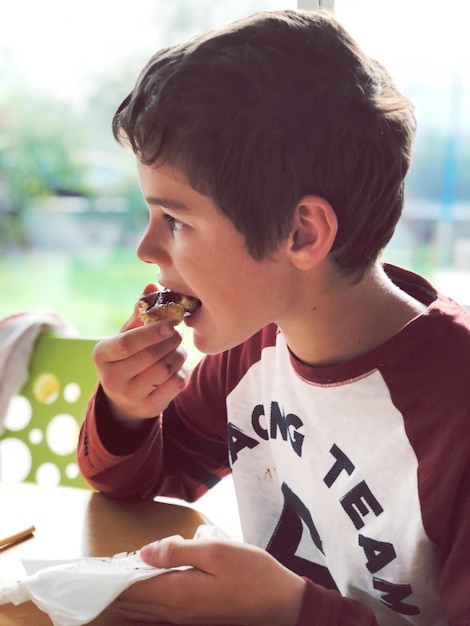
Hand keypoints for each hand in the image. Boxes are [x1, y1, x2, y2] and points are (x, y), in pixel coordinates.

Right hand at [93, 283, 187, 422]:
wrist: (124, 398)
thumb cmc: (127, 357)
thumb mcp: (126, 335)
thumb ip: (139, 312)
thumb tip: (152, 284)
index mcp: (101, 355)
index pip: (127, 343)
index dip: (150, 333)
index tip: (169, 324)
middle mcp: (111, 379)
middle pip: (150, 356)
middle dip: (170, 341)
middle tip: (177, 334)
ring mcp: (130, 396)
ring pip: (165, 370)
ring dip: (179, 355)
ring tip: (178, 349)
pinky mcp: (148, 408)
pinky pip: (175, 385)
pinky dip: (182, 372)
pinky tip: (179, 367)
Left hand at [114, 535, 305, 625]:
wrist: (283, 605)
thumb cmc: (252, 574)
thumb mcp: (215, 551)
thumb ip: (177, 552)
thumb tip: (143, 553)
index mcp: (176, 595)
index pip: (130, 591)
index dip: (109, 579)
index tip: (90, 568)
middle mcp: (175, 612)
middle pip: (133, 603)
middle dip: (114, 586)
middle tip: (99, 567)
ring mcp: (186, 617)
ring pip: (145, 607)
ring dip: (129, 590)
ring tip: (118, 570)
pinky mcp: (196, 615)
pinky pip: (159, 608)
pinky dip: (146, 595)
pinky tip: (148, 579)